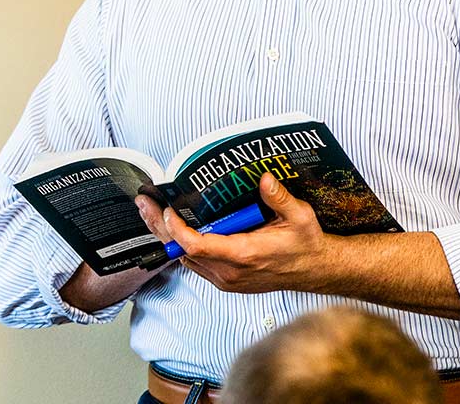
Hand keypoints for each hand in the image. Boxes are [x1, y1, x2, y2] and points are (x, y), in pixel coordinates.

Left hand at [134, 172, 336, 294]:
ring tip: (150, 211)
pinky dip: (180, 245)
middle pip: (183, 252)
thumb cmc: (306, 245)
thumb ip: (279, 198)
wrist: (315, 270)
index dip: (177, 229)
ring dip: (167, 236)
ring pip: (185, 259)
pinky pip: (195, 263)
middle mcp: (230, 272)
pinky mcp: (225, 279)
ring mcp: (226, 278)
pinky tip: (171, 227)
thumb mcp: (300, 217)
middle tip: (144, 204)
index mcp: (244, 256)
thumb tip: (263, 179)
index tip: (167, 209)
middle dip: (160, 228)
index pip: (198, 246)